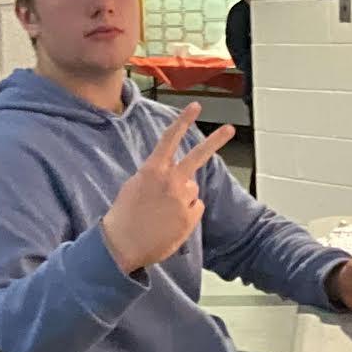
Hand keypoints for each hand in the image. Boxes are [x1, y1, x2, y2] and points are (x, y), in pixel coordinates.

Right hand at [101, 103, 234, 273]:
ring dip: (183, 197)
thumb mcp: (134, 186)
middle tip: (230, 128)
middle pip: (197, 156)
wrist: (120, 245)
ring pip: (192, 190)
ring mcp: (182, 200)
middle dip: (215, 140)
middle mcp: (170, 182)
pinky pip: (195, 208)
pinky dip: (186, 214)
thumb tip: (173, 175)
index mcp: (152, 170)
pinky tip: (170, 222)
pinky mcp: (189, 219)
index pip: (170, 139)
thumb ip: (155, 175)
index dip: (183, 121)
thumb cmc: (124, 215)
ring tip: (163, 212)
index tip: (195, 107)